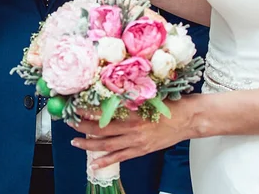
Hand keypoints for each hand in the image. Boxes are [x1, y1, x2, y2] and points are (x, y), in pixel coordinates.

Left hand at [69, 97, 196, 169]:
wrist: (188, 119)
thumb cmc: (169, 104)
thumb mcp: (148, 96)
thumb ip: (129, 97)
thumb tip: (109, 93)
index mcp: (133, 111)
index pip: (104, 111)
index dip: (87, 110)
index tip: (75, 106)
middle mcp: (132, 128)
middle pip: (101, 130)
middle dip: (82, 127)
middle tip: (70, 123)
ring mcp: (136, 141)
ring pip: (106, 145)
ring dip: (88, 144)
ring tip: (75, 142)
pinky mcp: (141, 150)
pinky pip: (119, 158)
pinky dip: (105, 161)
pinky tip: (94, 164)